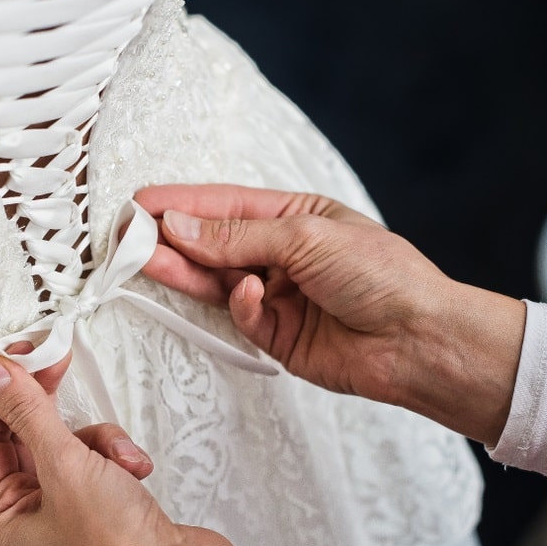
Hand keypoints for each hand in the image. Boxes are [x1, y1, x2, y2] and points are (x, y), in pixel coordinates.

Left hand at [0, 351, 316, 545]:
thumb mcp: (65, 466)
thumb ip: (27, 413)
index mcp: (4, 517)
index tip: (16, 358)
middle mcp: (32, 516)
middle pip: (25, 437)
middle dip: (47, 406)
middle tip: (52, 365)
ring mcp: (70, 510)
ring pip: (67, 443)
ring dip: (95, 438)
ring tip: (112, 453)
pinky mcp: (105, 503)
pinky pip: (97, 459)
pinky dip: (116, 455)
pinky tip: (132, 468)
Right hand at [136, 183, 524, 444]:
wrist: (420, 342)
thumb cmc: (382, 276)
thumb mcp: (307, 238)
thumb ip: (237, 236)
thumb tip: (178, 225)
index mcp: (294, 217)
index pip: (224, 207)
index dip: (181, 204)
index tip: (139, 203)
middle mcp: (280, 254)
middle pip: (212, 244)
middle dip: (171, 238)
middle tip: (126, 236)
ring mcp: (277, 295)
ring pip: (216, 281)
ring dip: (183, 270)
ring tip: (144, 259)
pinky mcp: (276, 335)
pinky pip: (241, 315)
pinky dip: (240, 305)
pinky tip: (248, 294)